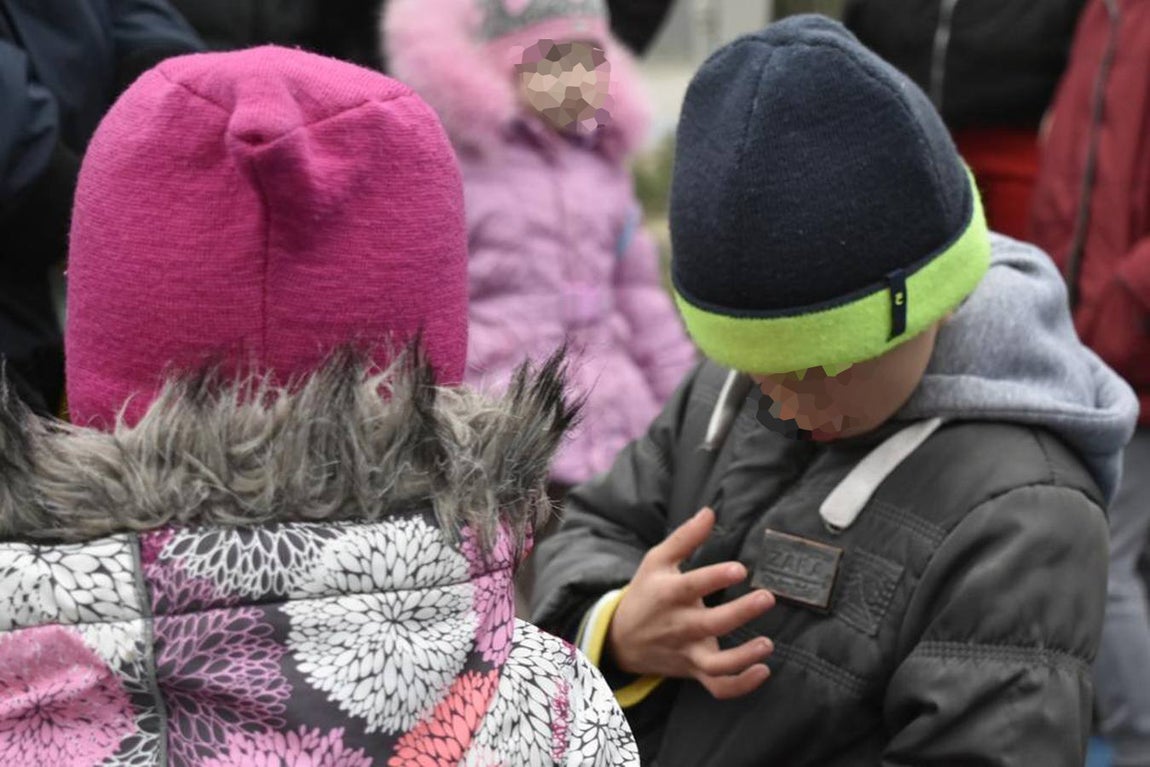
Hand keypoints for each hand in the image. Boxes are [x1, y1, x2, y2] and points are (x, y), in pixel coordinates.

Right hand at [607, 507, 775, 699]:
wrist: (621, 639)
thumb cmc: (645, 592)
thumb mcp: (657, 560)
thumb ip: (685, 537)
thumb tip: (710, 511)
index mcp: (668, 594)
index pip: (692, 586)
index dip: (715, 578)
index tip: (740, 568)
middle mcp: (678, 625)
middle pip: (710, 624)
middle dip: (740, 613)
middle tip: (767, 597)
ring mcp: (687, 652)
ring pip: (715, 664)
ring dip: (742, 657)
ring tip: (768, 644)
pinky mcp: (695, 671)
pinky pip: (718, 688)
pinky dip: (741, 685)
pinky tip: (764, 670)